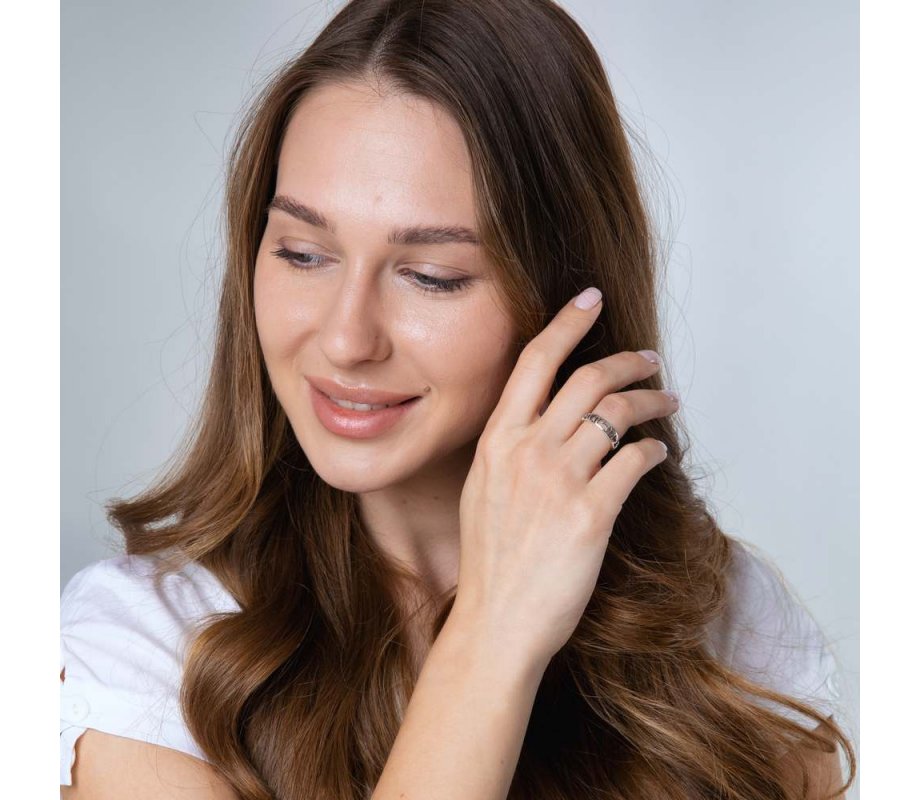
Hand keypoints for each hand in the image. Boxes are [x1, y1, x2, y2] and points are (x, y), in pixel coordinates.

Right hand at [453, 288, 676, 667]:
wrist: (495, 622)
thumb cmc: (491, 562)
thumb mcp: (483, 491)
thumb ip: (511, 451)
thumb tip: (549, 422)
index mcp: (497, 441)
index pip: (534, 362)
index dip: (566, 322)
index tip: (590, 299)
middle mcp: (526, 451)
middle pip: (587, 379)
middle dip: (627, 360)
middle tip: (650, 359)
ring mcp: (558, 481)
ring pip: (617, 414)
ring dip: (652, 401)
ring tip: (669, 401)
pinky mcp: (591, 514)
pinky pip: (635, 462)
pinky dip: (655, 449)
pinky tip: (659, 451)